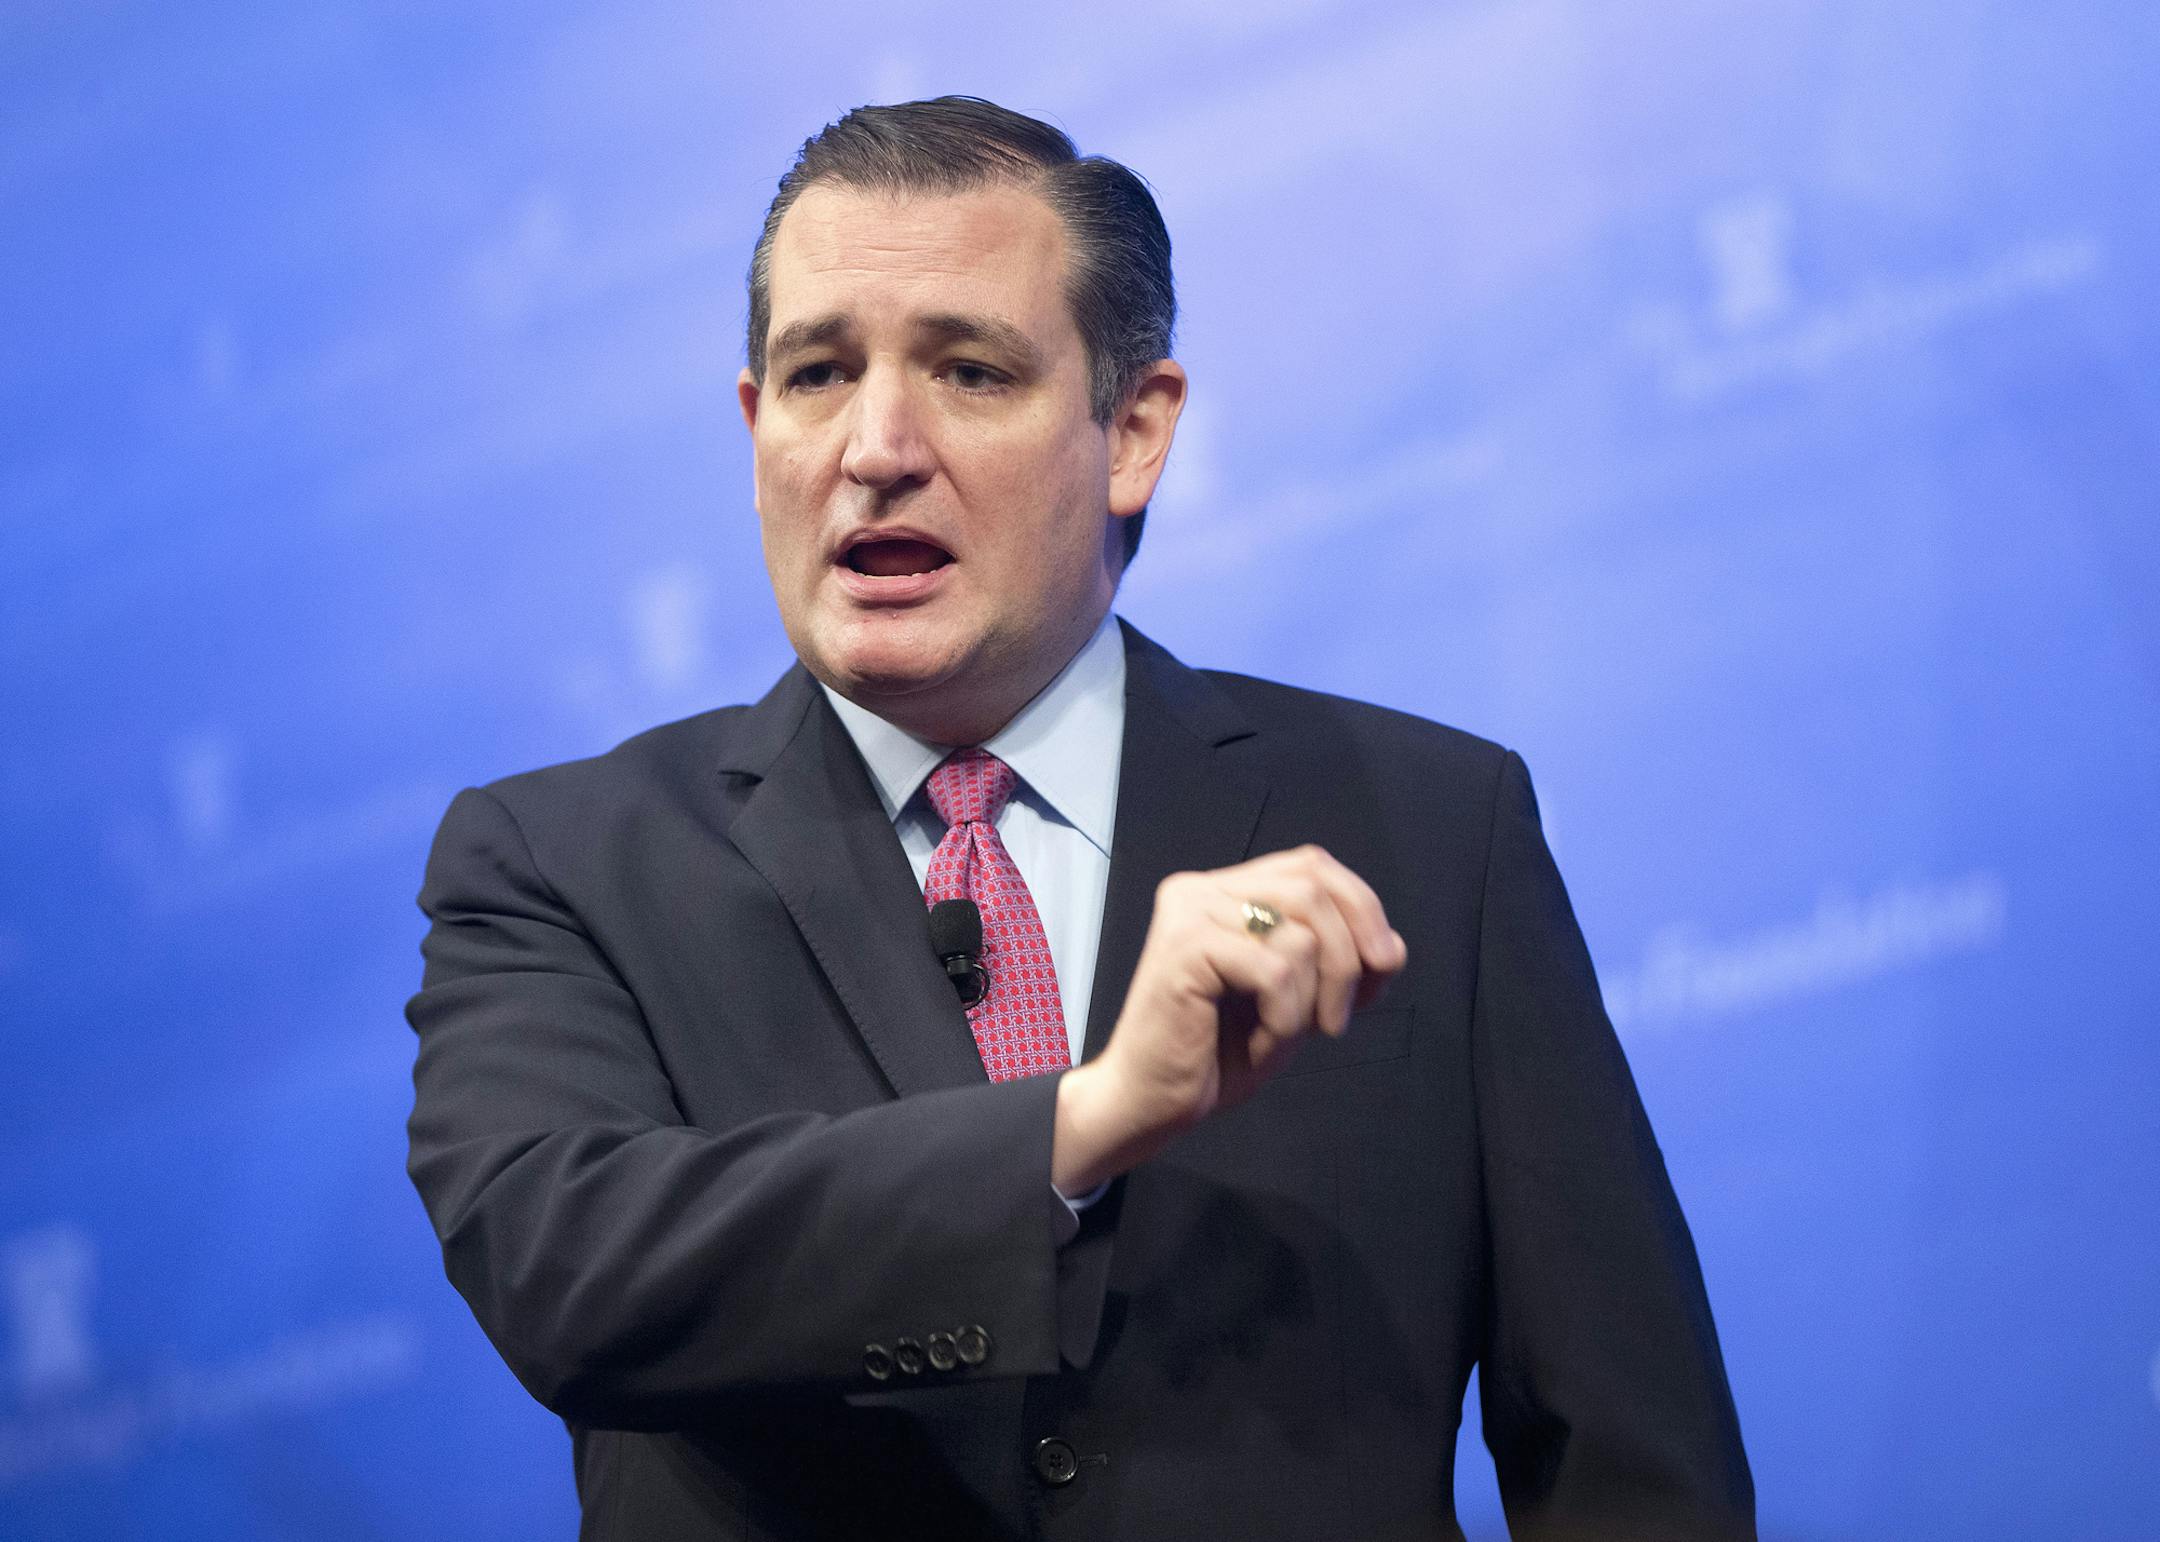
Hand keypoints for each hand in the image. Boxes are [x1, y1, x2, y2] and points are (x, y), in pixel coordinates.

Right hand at [1053, 845, 1405, 1192]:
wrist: (1151, 1103)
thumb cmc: (1217, 1055)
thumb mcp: (1296, 1000)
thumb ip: (1336, 963)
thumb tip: (1393, 946)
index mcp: (1225, 890)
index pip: (1313, 865)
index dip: (1362, 910)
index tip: (1379, 972)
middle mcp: (1202, 888)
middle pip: (1314, 885)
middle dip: (1350, 955)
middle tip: (1340, 1018)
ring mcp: (1190, 912)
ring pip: (1302, 931)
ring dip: (1314, 997)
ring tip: (1286, 1035)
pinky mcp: (1185, 946)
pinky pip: (1275, 970)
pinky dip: (1285, 1017)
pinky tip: (1262, 1043)